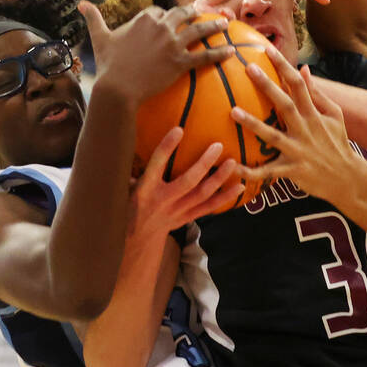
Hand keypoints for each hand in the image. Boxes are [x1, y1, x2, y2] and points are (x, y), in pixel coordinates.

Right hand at [79, 1, 233, 103]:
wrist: (118, 88)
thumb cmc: (108, 66)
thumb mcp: (100, 38)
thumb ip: (93, 19)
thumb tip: (80, 3)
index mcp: (144, 19)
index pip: (159, 11)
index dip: (164, 14)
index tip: (170, 17)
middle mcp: (161, 27)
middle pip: (182, 14)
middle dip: (194, 11)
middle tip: (205, 11)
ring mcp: (172, 43)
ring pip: (198, 30)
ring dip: (213, 26)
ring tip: (225, 23)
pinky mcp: (180, 61)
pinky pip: (204, 55)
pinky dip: (219, 53)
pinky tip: (230, 52)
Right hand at [129, 128, 243, 238]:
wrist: (135, 237)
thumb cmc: (131, 203)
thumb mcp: (126, 185)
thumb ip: (135, 166)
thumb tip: (140, 136)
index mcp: (145, 188)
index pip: (156, 164)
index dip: (167, 147)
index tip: (179, 129)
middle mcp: (162, 200)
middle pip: (187, 181)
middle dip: (204, 164)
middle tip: (218, 146)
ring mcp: (176, 211)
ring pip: (202, 194)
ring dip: (218, 178)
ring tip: (232, 163)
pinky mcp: (187, 218)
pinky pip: (209, 208)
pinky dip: (225, 198)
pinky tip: (240, 187)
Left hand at [230, 46, 366, 205]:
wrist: (347, 179)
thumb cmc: (336, 144)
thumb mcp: (334, 116)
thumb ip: (318, 94)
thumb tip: (303, 69)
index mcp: (314, 114)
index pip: (298, 84)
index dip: (284, 66)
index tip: (267, 49)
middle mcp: (306, 129)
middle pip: (285, 104)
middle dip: (267, 86)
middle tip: (249, 68)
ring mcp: (299, 150)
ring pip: (273, 136)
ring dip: (253, 124)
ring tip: (233, 111)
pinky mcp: (293, 170)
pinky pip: (268, 172)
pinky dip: (251, 172)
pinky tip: (233, 167)